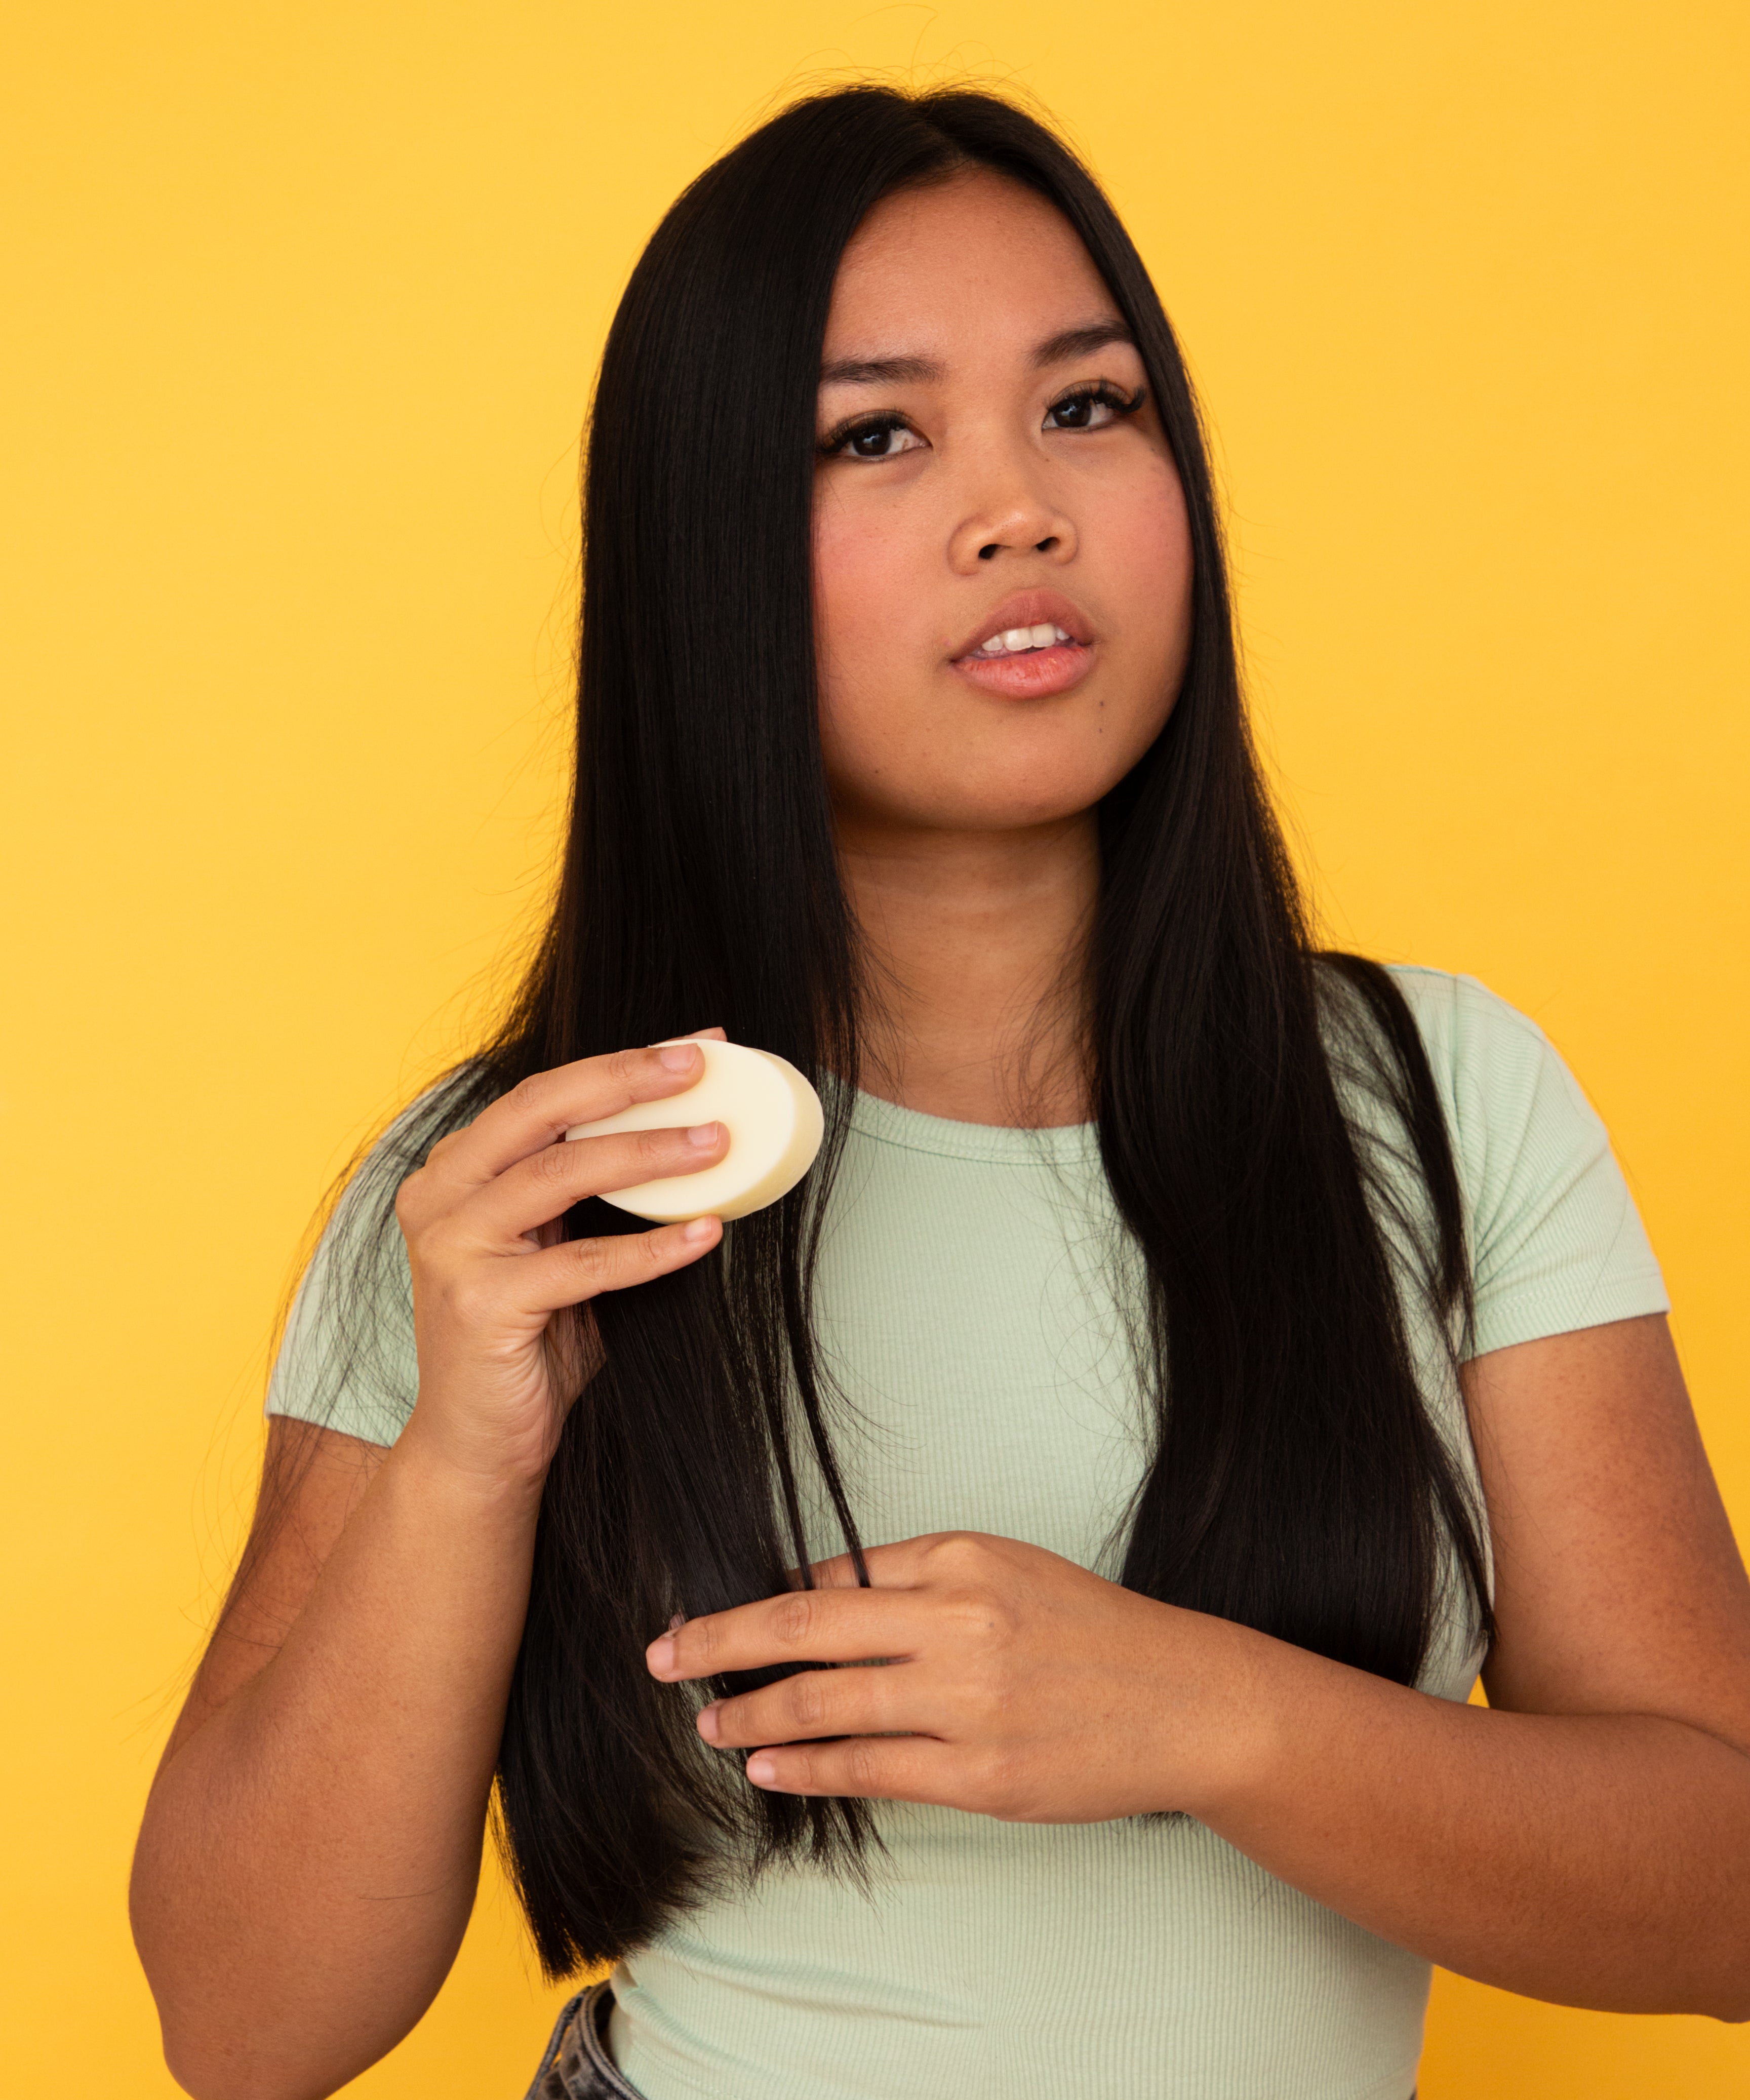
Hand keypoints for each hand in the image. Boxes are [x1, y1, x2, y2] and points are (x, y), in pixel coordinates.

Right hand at [392, 1031, 729, 1489]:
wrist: (478, 1444)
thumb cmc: (530, 1342)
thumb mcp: (560, 1247)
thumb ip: (597, 1196)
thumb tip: (695, 1133)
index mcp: (456, 1170)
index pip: (545, 1095)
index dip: (621, 1064)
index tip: (696, 1046)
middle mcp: (440, 1195)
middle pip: (541, 1111)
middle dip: (625, 1079)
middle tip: (700, 1067)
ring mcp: (453, 1248)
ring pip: (559, 1176)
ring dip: (648, 1155)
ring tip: (717, 1143)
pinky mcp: (481, 1304)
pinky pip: (583, 1264)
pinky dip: (651, 1249)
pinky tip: (706, 1233)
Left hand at [644, 1531, 1254, 1822]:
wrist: (1184, 1701)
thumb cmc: (1089, 1631)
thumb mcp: (1002, 1569)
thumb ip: (911, 1579)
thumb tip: (814, 1595)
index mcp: (957, 1561)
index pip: (830, 1578)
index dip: (758, 1600)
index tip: (709, 1614)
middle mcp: (955, 1624)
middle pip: (803, 1631)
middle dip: (718, 1642)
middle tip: (662, 1654)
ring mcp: (966, 1704)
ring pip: (823, 1706)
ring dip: (750, 1715)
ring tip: (709, 1720)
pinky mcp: (980, 1775)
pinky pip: (868, 1771)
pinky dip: (805, 1767)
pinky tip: (768, 1766)